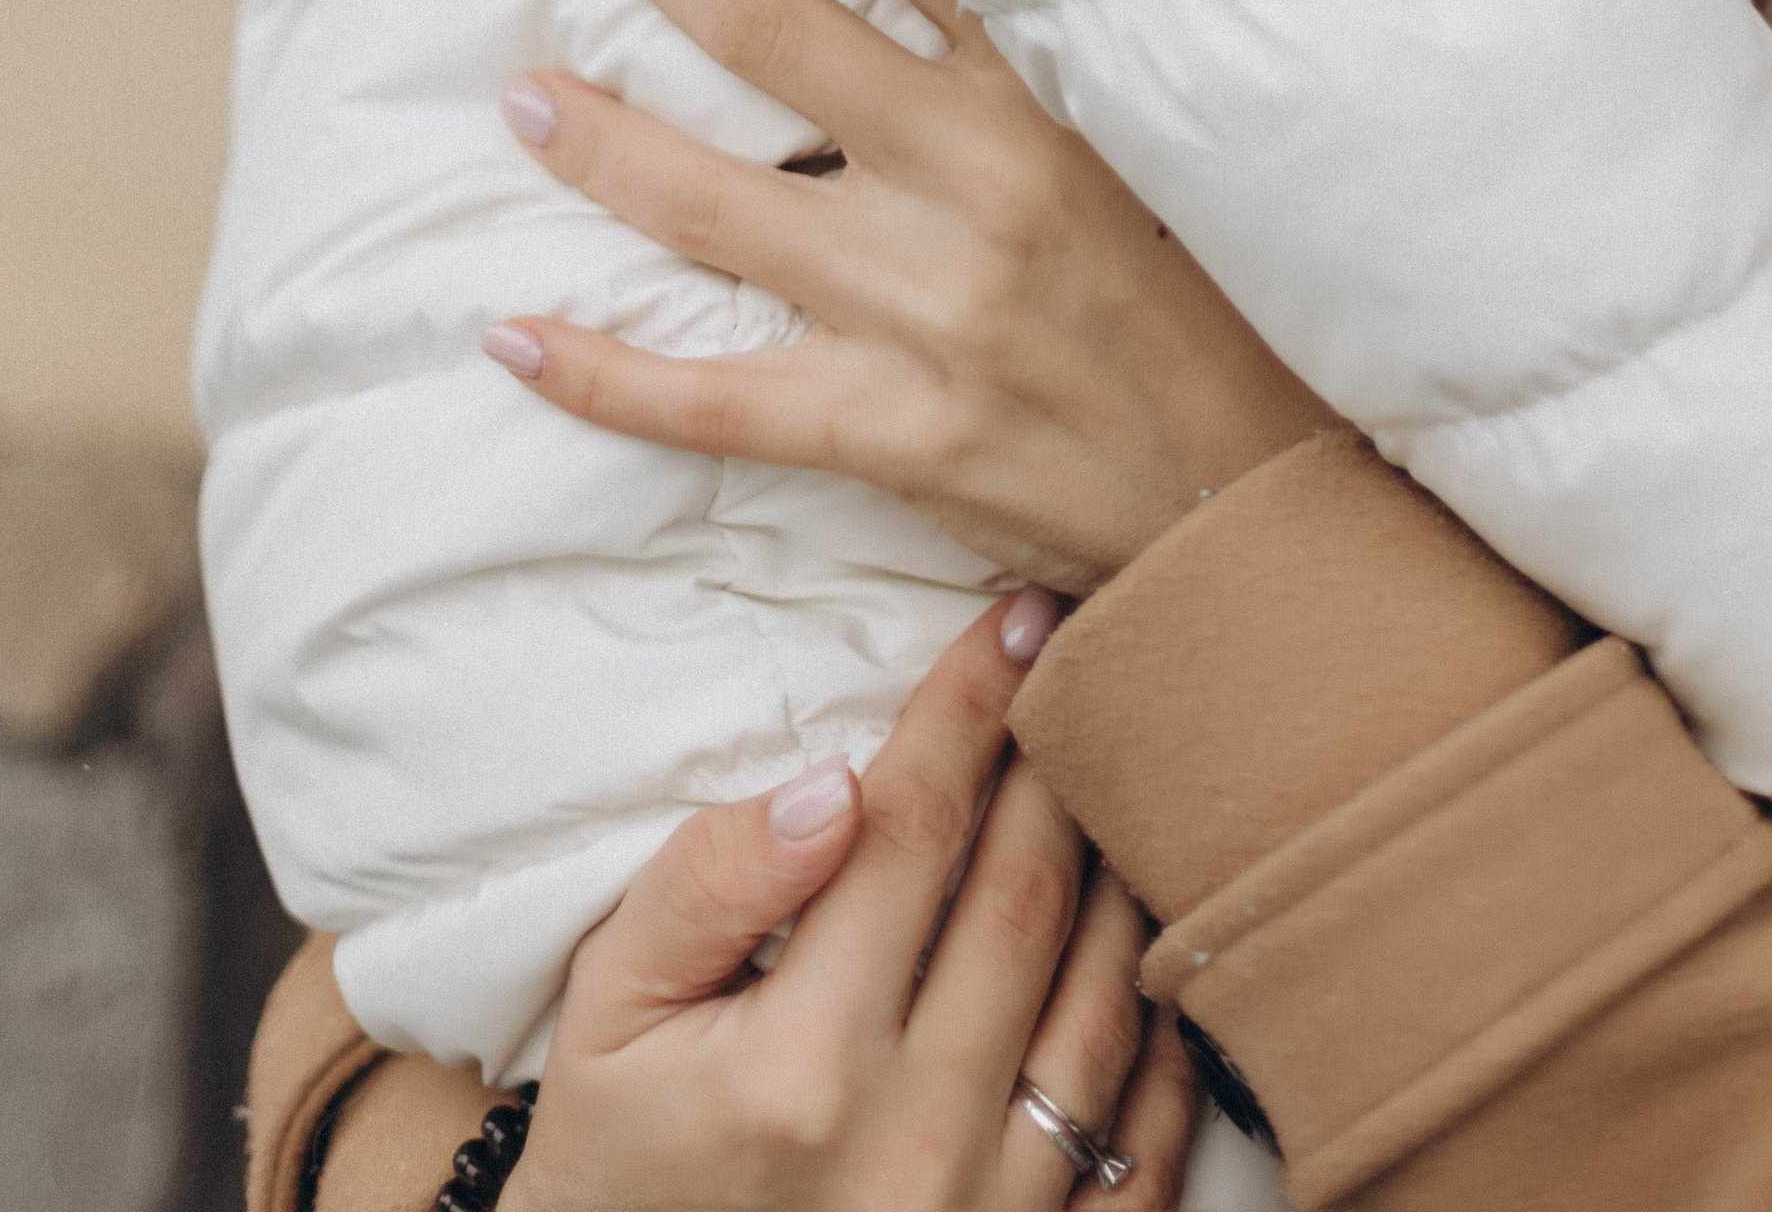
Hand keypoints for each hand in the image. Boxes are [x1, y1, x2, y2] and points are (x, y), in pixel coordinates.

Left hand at [484, 0, 1331, 591]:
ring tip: (521, 95)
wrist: (1262, 493)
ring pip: (713, 206)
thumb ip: (1049, 47)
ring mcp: (923, 309)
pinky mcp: (891, 430)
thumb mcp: (1151, 133)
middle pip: (774, 37)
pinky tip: (516, 337)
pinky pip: (708, 401)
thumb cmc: (1220, 297)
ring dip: (598, 142)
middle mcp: (974, 181)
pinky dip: (601, 373)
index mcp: (1045, 89)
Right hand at [509, 592, 1195, 1210]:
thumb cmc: (621, 1156)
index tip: (1017, 616)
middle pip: (1025, 898)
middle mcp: (912, 1143)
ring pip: (1105, 999)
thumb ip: (705, 887)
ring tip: (1116, 782)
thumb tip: (833, 786)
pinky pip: (1148, 1139)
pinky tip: (1149, 947)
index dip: (970, 704)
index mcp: (799, 1068)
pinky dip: (1164, 1031)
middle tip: (1081, 663)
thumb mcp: (607, 1015)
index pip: (911, 831)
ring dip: (1119, 872)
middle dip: (1055, 759)